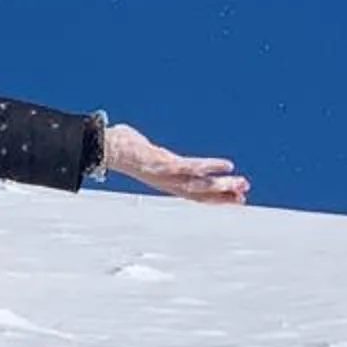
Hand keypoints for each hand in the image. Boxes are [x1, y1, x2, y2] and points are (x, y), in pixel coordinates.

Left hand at [104, 123, 248, 204]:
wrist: (102, 146)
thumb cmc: (123, 146)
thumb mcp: (146, 155)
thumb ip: (156, 157)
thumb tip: (156, 152)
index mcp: (166, 181)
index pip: (196, 194)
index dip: (216, 198)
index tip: (237, 199)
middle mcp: (167, 182)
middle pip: (200, 193)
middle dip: (223, 196)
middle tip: (244, 196)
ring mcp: (165, 174)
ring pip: (199, 184)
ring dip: (221, 186)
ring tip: (241, 184)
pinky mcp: (162, 163)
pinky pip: (190, 167)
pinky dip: (210, 167)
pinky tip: (227, 165)